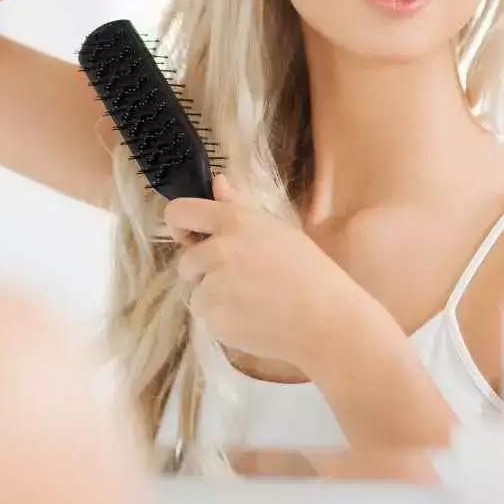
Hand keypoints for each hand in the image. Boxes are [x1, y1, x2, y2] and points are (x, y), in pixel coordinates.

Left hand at [165, 175, 361, 368]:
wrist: (325, 319)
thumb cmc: (308, 269)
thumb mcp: (275, 228)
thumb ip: (237, 206)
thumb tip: (216, 182)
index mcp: (232, 222)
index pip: (178, 212)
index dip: (180, 225)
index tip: (192, 237)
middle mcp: (216, 251)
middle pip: (185, 262)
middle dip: (204, 272)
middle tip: (242, 278)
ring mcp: (213, 288)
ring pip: (197, 293)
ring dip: (215, 299)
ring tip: (254, 301)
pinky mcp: (215, 321)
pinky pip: (209, 319)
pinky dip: (225, 321)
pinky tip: (255, 318)